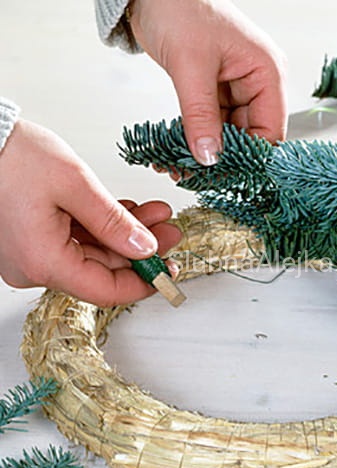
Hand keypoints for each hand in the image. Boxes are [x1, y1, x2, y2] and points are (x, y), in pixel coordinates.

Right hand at [0, 119, 180, 305]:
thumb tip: (145, 248)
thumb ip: (115, 222)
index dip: (143, 282)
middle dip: (141, 250)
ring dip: (126, 235)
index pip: (106, 290)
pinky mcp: (34, 240)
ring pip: (95, 254)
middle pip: (103, 270)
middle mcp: (34, 266)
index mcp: (42, 260)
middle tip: (169, 232)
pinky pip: (78, 241)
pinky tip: (127, 213)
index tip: (168, 271)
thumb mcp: (75, 185)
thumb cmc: (9, 156)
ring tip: (155, 216)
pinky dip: (104, 228)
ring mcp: (33, 254)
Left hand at [128, 0, 287, 165]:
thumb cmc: (179, 8)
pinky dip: (195, 139)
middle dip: (224, 158)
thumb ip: (200, 116)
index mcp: (266, 73)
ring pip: (227, 134)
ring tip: (181, 167)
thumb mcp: (191, 66)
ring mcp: (235, 89)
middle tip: (198, 176)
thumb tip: (209, 158)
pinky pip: (209, 125)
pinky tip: (177, 152)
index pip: (270, 130)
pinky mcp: (214, 93)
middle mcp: (255, 84)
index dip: (250, 157)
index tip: (226, 176)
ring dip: (206, 151)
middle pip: (249, 136)